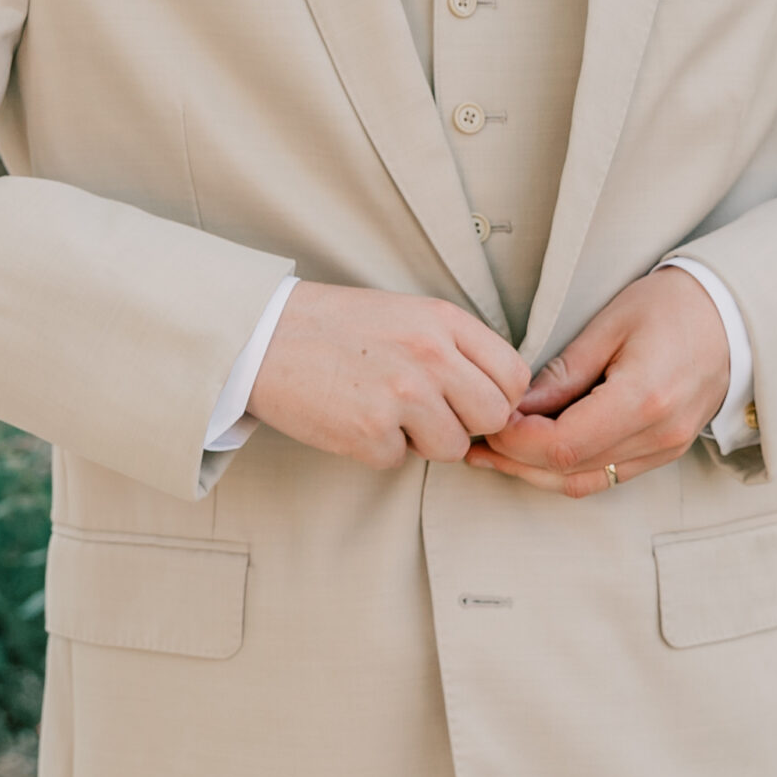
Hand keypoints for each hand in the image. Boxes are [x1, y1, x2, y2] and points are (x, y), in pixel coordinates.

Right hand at [248, 280, 530, 468]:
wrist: (263, 337)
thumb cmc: (337, 328)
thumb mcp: (408, 315)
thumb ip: (456, 349)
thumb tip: (499, 398)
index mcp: (443, 321)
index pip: (513, 376)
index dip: (498, 397)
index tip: (471, 401)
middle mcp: (430, 355)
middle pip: (493, 416)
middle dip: (466, 423)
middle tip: (428, 412)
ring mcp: (401, 395)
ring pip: (452, 447)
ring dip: (422, 441)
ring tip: (385, 410)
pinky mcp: (369, 432)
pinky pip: (399, 461)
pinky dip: (377, 449)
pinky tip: (352, 417)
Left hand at [466, 264, 730, 498]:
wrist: (735, 315)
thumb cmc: (674, 306)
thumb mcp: (611, 324)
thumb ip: (564, 372)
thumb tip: (517, 406)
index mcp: (644, 400)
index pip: (562, 445)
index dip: (516, 441)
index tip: (487, 420)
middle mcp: (658, 436)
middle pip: (568, 470)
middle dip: (514, 460)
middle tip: (475, 440)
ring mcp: (665, 450)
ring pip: (584, 482)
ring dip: (534, 472)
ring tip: (493, 452)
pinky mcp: (665, 452)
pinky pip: (606, 476)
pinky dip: (564, 470)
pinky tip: (534, 453)